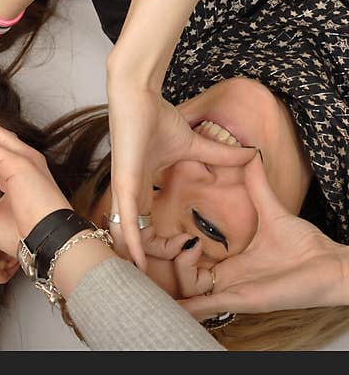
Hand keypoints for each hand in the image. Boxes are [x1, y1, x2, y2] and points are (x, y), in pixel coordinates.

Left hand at [105, 80, 254, 270]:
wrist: (138, 96)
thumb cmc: (155, 118)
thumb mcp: (193, 145)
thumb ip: (219, 156)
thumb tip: (250, 155)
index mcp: (139, 188)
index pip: (144, 227)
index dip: (160, 243)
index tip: (184, 249)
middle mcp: (128, 194)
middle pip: (135, 237)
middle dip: (153, 256)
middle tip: (174, 265)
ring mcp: (123, 190)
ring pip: (125, 235)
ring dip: (141, 256)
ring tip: (151, 277)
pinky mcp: (123, 183)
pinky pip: (124, 218)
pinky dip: (130, 241)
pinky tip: (134, 261)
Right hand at [179, 154, 348, 316]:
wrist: (332, 265)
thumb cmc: (306, 245)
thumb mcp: (271, 211)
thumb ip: (256, 185)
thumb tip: (250, 154)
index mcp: (231, 265)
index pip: (190, 263)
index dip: (175, 250)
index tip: (174, 232)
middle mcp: (227, 281)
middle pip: (182, 279)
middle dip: (167, 262)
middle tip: (172, 242)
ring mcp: (233, 292)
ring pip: (187, 293)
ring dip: (175, 276)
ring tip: (178, 254)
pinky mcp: (242, 300)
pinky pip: (206, 308)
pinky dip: (187, 307)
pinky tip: (172, 303)